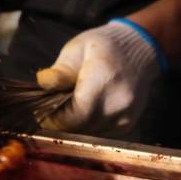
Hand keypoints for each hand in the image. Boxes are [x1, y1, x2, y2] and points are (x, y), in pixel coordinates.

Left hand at [36, 19, 166, 136]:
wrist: (139, 49)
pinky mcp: (126, 125)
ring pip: (86, 133)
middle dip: (60, 121)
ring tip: (69, 102)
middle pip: (78, 128)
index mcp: (104, 82)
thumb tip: (42, 84)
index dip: (53, 118)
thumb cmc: (103, 46)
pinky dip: (86, 124)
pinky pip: (97, 132)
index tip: (41, 111)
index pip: (74, 116)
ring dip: (73, 123)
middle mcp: (118, 104)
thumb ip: (60, 71)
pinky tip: (85, 106)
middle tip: (50, 106)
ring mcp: (125, 117)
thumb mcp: (76, 49)